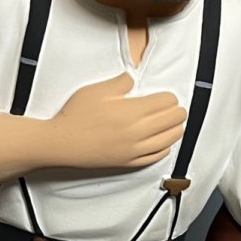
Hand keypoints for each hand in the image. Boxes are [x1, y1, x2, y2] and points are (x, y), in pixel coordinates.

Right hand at [50, 73, 186, 168]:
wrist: (63, 142)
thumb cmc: (76, 116)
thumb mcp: (97, 90)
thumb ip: (120, 82)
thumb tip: (132, 79)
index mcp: (132, 111)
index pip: (166, 103)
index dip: (169, 97)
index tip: (166, 96)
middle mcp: (138, 132)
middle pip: (173, 120)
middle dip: (177, 112)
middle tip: (175, 108)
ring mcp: (135, 149)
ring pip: (169, 140)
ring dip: (175, 129)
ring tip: (175, 123)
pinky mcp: (129, 162)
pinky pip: (156, 156)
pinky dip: (165, 148)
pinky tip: (165, 142)